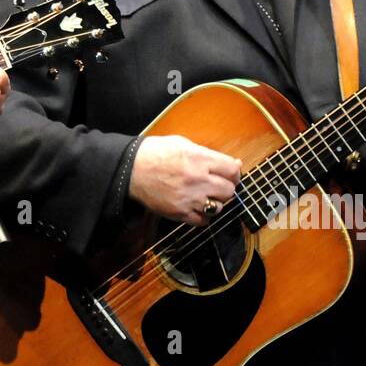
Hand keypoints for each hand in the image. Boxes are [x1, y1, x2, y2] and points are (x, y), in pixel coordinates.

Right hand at [128, 135, 243, 226]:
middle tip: (218, 184)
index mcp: (199, 159)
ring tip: (206, 195)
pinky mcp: (180, 213)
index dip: (234, 171)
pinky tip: (197, 206)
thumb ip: (209, 154)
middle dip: (226, 186)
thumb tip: (233, 164)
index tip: (230, 173)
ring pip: (219, 207)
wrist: (131, 170)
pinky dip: (203, 215)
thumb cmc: (155, 153)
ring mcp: (189, 198)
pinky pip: (203, 221)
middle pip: (229, 190)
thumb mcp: (183, 143)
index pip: (232, 170)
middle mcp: (197, 179)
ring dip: (216, 202)